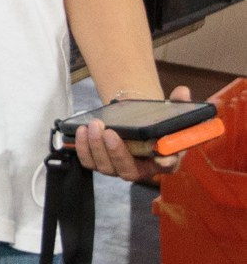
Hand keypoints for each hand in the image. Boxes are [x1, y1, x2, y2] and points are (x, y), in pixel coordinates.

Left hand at [71, 85, 193, 181]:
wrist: (134, 125)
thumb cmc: (154, 124)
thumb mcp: (168, 113)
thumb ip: (178, 104)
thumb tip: (182, 91)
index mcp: (165, 160)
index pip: (168, 165)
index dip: (166, 162)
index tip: (162, 157)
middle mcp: (142, 169)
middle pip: (128, 171)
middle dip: (116, 152)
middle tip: (109, 132)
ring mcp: (119, 168)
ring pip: (105, 167)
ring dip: (96, 147)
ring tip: (93, 126)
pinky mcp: (102, 163)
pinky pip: (89, 162)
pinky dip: (83, 148)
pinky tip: (82, 131)